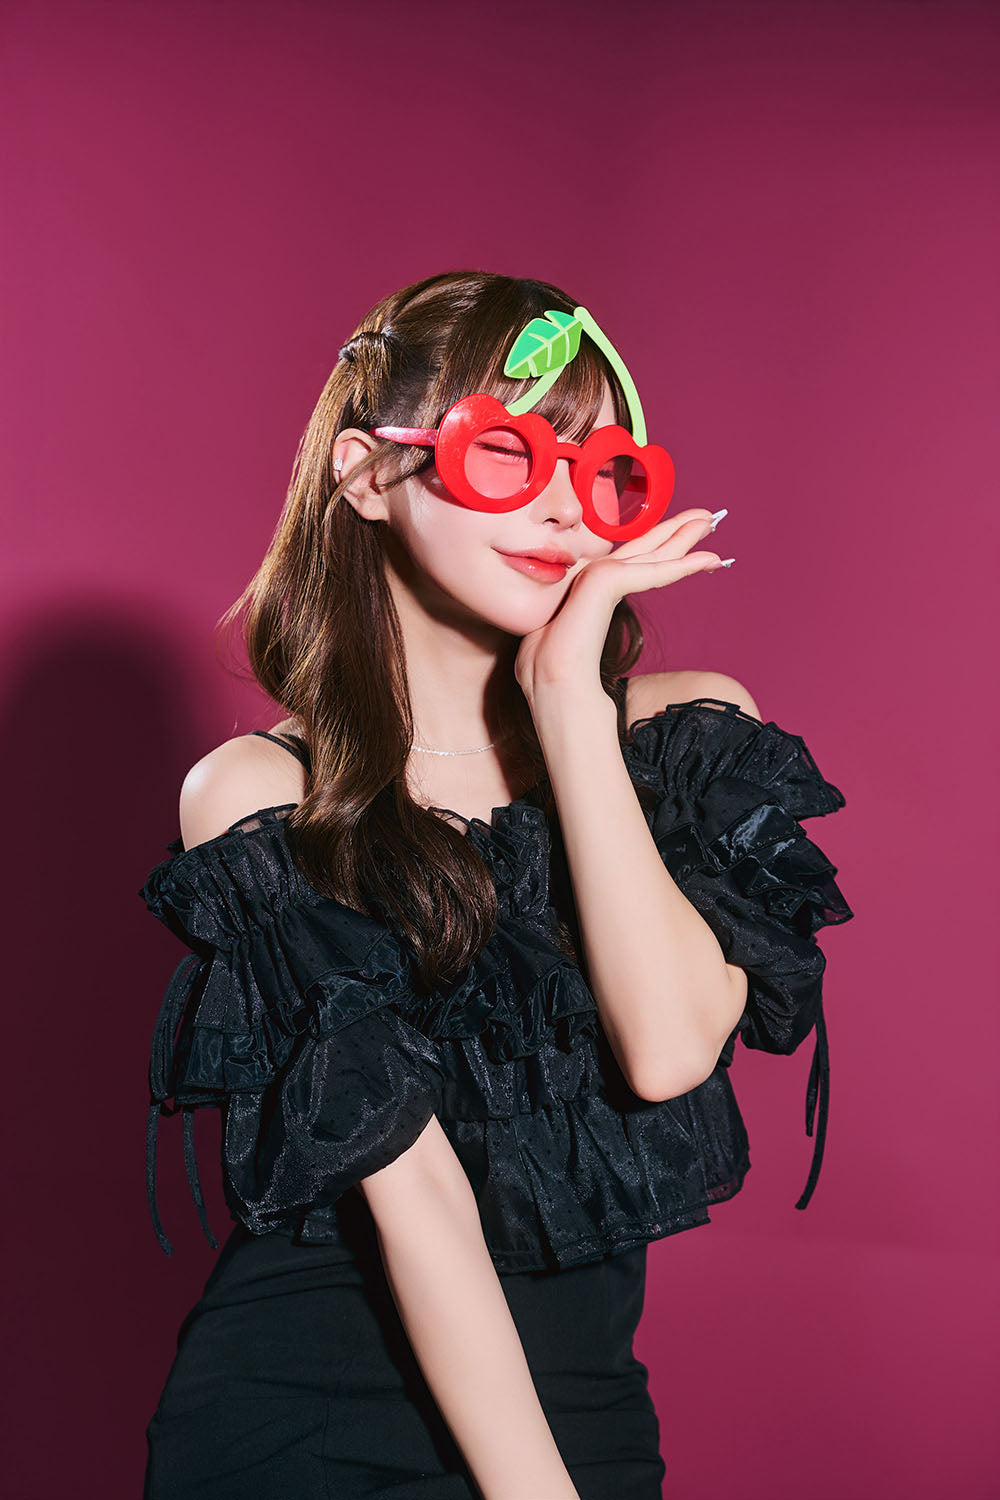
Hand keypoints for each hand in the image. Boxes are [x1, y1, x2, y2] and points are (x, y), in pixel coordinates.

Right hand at [515, 508, 726, 701]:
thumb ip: (594, 616)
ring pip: (654, 552)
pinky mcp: (604, 580)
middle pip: (646, 545)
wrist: (555, 679)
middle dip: (678, 529)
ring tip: (710, 520)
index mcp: (592, 582)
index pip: (635, 556)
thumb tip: (593, 629)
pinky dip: (683, 566)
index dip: (662, 541)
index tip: (689, 533)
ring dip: (684, 535)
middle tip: (708, 517)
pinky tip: (709, 561)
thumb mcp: (586, 633)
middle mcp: (595, 570)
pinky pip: (655, 571)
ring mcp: (598, 572)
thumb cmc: (568, 663)